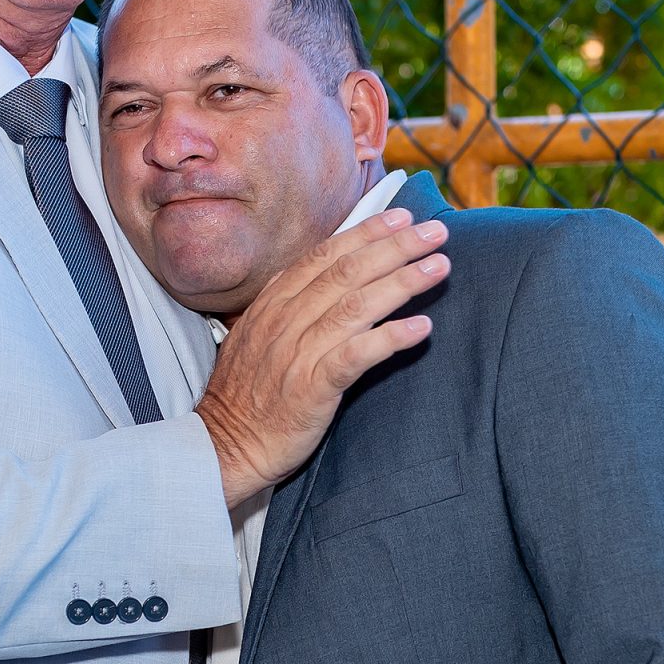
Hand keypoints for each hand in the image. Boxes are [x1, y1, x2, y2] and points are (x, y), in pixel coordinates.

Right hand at [196, 208, 450, 507]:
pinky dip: (390, 338)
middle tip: (437, 232)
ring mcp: (298, 353)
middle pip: (347, 272)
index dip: (366, 233)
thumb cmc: (246, 395)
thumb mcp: (255, 335)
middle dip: (396, 247)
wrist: (224, 446)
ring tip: (439, 268)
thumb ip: (286, 302)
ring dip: (402, 283)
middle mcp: (285, 321)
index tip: (402, 218)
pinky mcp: (312, 389)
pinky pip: (357, 356)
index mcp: (272, 304)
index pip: (324, 255)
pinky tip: (420, 328)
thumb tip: (320, 272)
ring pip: (356, 306)